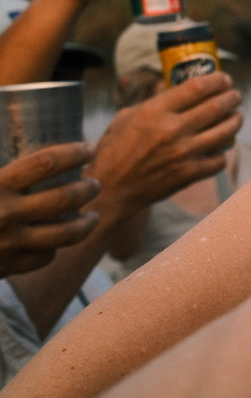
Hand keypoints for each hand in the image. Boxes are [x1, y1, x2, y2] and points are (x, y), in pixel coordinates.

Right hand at [0, 143, 99, 275]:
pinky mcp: (8, 267)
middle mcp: (6, 214)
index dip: (72, 153)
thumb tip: (13, 130)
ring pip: (66, 233)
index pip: (46, 163)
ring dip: (86, 223)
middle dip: (88, 188)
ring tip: (92, 216)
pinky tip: (58, 243)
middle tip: (95, 183)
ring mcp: (10, 243)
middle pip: (66, 197)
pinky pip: (44, 258)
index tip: (87, 148)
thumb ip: (1, 174)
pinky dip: (54, 250)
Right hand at [87, 72, 242, 223]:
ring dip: (236, 120)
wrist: (111, 188)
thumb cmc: (115, 150)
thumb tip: (178, 90)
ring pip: (225, 131)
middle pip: (216, 106)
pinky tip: (220, 148)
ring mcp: (184, 153)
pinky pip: (219, 159)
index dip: (217, 80)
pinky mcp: (190, 174)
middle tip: (236, 95)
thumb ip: (154, 102)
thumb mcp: (127, 117)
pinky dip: (222, 152)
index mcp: (155, 111)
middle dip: (232, 98)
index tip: (225, 79)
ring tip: (237, 116)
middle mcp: (172, 129)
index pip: (197, 87)